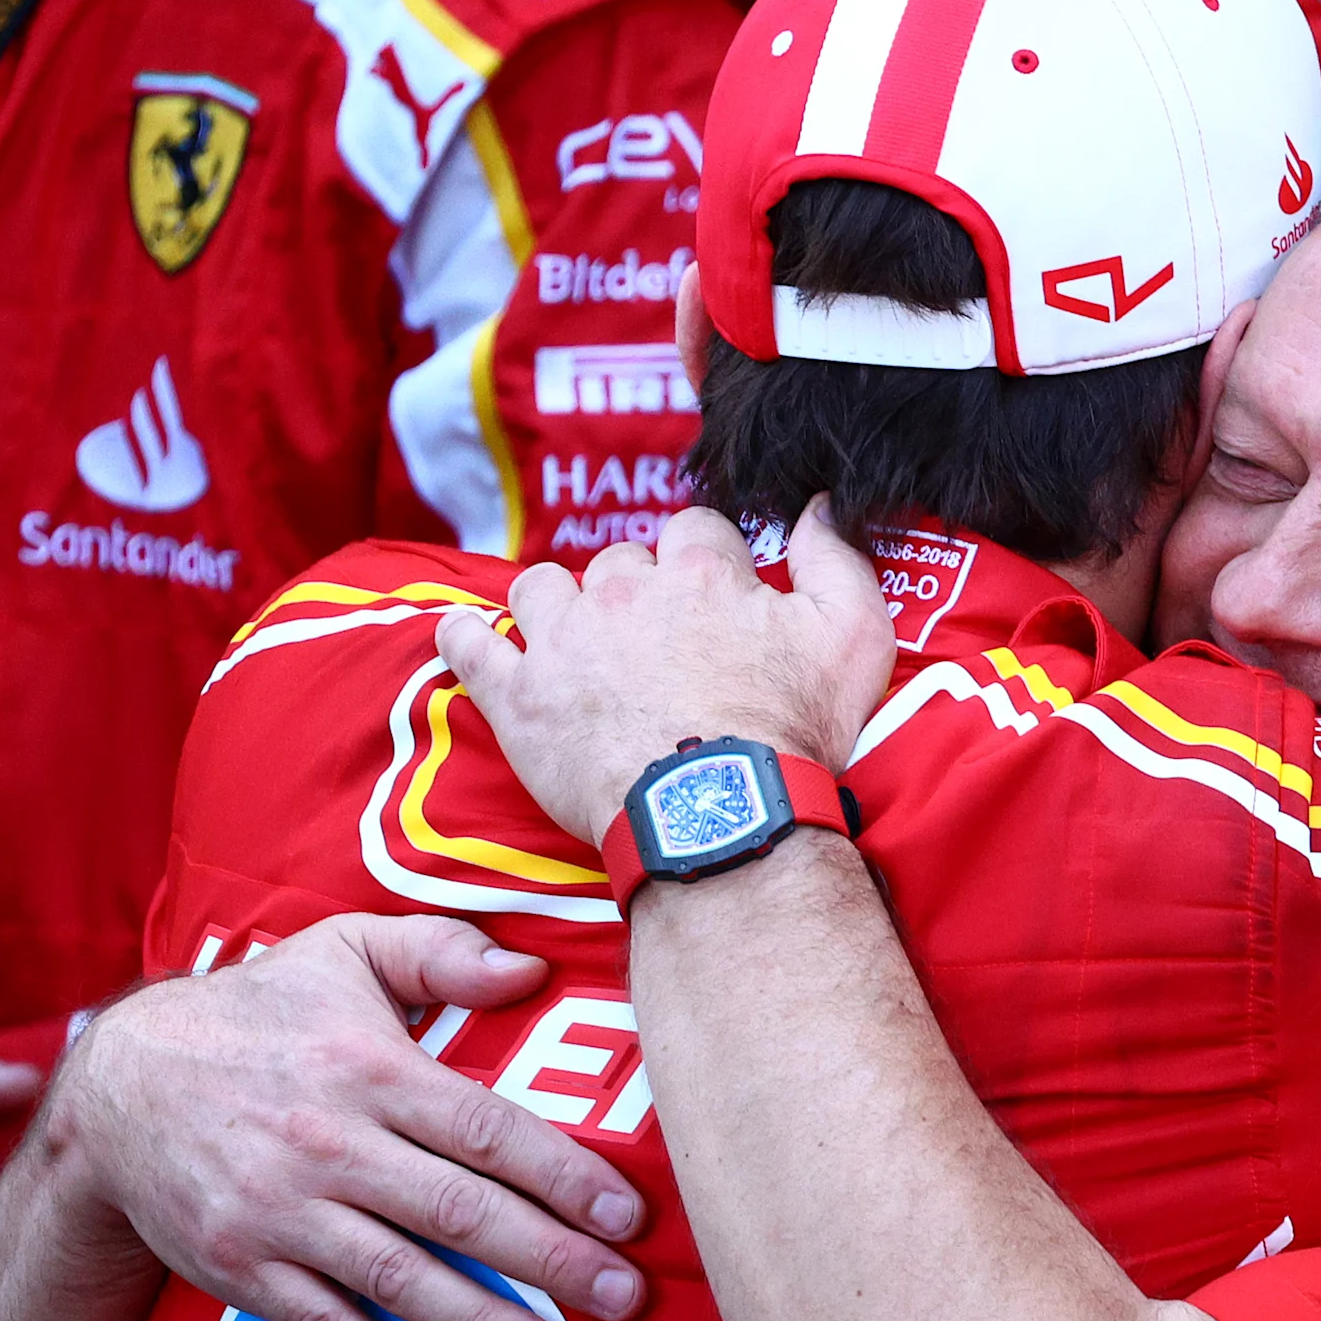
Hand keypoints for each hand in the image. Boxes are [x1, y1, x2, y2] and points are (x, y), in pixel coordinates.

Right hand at [46, 913, 650, 1320]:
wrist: (118, 1087)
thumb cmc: (258, 1012)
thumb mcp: (341, 951)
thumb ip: (439, 952)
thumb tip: (530, 971)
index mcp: (369, 1069)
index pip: (486, 1130)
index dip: (563, 1175)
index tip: (629, 1217)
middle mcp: (330, 1144)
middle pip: (457, 1211)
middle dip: (549, 1260)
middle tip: (625, 1298)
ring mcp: (283, 1213)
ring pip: (398, 1277)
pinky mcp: (242, 1267)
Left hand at [436, 498, 895, 850]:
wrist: (721, 816)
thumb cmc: (791, 735)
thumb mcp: (854, 638)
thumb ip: (838, 558)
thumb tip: (818, 504)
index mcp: (701, 572)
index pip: (695, 530)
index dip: (708, 564)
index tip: (716, 604)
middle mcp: (624, 591)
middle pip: (619, 561)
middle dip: (636, 592)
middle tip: (658, 647)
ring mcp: (563, 640)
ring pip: (542, 588)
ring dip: (557, 604)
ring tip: (576, 640)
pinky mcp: (519, 696)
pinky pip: (470, 647)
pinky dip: (466, 639)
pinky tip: (468, 638)